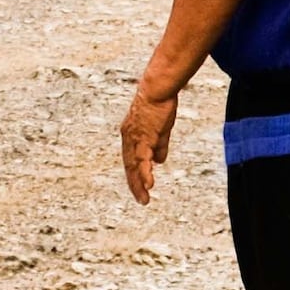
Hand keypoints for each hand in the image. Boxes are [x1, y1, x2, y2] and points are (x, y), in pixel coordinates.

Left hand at [117, 80, 180, 205]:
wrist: (157, 89)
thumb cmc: (158, 105)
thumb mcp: (159, 130)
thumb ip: (159, 146)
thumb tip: (159, 162)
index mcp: (131, 136)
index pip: (131, 161)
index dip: (135, 176)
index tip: (140, 189)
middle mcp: (129, 139)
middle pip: (130, 166)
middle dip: (135, 185)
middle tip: (142, 200)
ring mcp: (135, 138)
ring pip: (135, 165)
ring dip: (139, 183)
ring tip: (144, 198)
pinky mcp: (144, 136)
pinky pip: (143, 158)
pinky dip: (145, 172)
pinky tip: (149, 183)